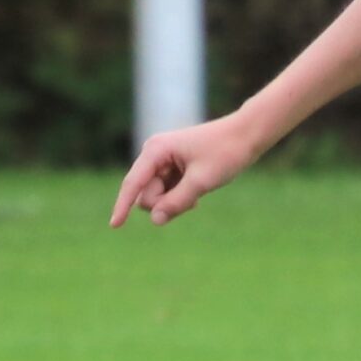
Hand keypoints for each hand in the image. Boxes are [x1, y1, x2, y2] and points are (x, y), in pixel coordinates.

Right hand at [110, 112, 258, 228]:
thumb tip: (155, 220)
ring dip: (175, 203)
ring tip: (198, 194)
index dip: (122, 206)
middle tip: (194, 200)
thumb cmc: (225, 153)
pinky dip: (180, 199)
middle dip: (166, 204)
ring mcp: (162, 162)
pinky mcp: (172, 169)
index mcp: (155, 150)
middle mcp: (154, 154)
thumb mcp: (201, 182)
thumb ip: (176, 202)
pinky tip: (197, 195)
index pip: (133, 183)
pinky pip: (167, 194)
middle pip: (146, 195)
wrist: (246, 135)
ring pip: (157, 197)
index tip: (114, 226)